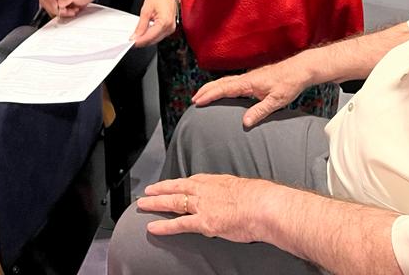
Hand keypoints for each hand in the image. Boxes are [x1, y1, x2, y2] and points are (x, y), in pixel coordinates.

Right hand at [39, 0, 98, 17]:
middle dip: (55, 9)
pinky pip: (54, 14)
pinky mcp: (55, 7)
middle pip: (44, 2)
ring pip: (49, 9)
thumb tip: (60, 3)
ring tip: (71, 10)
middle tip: (66, 10)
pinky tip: (69, 11)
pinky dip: (62, 15)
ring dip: (60, 13)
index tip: (57, 6)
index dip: (49, 0)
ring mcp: (52, 0)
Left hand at [130, 0, 177, 46]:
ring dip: (146, 39)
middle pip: (153, 40)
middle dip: (142, 41)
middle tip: (132, 40)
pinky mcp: (170, 28)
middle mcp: (169, 28)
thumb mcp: (146, 10)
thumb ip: (141, 25)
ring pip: (156, 39)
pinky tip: (145, 33)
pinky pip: (159, 35)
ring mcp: (170, 29)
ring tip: (137, 36)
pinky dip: (151, 35)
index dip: (139, 41)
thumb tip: (136, 36)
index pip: (149, 37)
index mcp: (164, 23)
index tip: (131, 42)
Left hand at [136, 174, 273, 241]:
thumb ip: (235, 195)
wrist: (265, 206)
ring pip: (173, 202)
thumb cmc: (262, 199)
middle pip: (177, 187)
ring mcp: (202, 205)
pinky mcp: (203, 221)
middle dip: (161, 189)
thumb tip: (237, 202)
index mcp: (217, 181)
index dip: (179, 183)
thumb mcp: (246, 190)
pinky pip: (178, 223)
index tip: (171, 184)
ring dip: (156, 203)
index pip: (192, 181)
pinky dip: (164, 226)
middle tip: (148, 191)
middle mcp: (206, 190)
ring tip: (143, 204)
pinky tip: (153, 227)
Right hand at [191, 57, 308, 127]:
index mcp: (249, 82)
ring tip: (203, 95)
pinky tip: (223, 92)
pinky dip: (223, 86)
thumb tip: (244, 123)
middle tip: (193, 99)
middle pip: (221, 83)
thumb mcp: (276, 101)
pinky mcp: (254, 78)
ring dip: (213, 88)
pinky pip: (233, 82)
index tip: (197, 101)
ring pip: (226, 81)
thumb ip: (260, 111)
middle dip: (206, 90)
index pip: (224, 89)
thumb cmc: (289, 84)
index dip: (209, 95)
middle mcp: (246, 78)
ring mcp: (250, 77)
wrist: (300, 69)